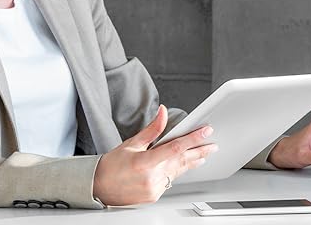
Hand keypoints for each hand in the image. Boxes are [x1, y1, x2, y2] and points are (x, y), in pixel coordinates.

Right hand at [92, 105, 218, 205]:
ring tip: (204, 154)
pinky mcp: (154, 196)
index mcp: (144, 162)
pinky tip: (184, 166)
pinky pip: (170, 181)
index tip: (205, 131)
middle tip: (212, 144)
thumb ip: (152, 130)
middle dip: (199, 151)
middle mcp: (151, 177)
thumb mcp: (131, 143)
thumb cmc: (111, 165)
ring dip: (192, 162)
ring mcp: (154, 189)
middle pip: (182, 161)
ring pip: (178, 172)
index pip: (175, 148)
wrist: (98, 187)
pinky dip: (176, 172)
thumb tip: (163, 113)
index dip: (193, 139)